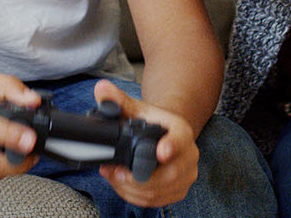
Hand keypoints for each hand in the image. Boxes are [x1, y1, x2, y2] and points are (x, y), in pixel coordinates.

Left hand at [94, 79, 198, 207]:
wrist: (166, 134)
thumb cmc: (151, 122)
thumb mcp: (136, 109)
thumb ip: (117, 100)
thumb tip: (101, 88)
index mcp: (181, 130)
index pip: (179, 139)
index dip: (171, 146)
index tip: (161, 151)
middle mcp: (190, 154)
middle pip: (166, 175)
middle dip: (134, 178)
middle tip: (114, 172)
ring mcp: (186, 175)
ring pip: (158, 192)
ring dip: (130, 189)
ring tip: (113, 177)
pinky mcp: (179, 191)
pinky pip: (155, 201)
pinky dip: (135, 197)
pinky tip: (123, 185)